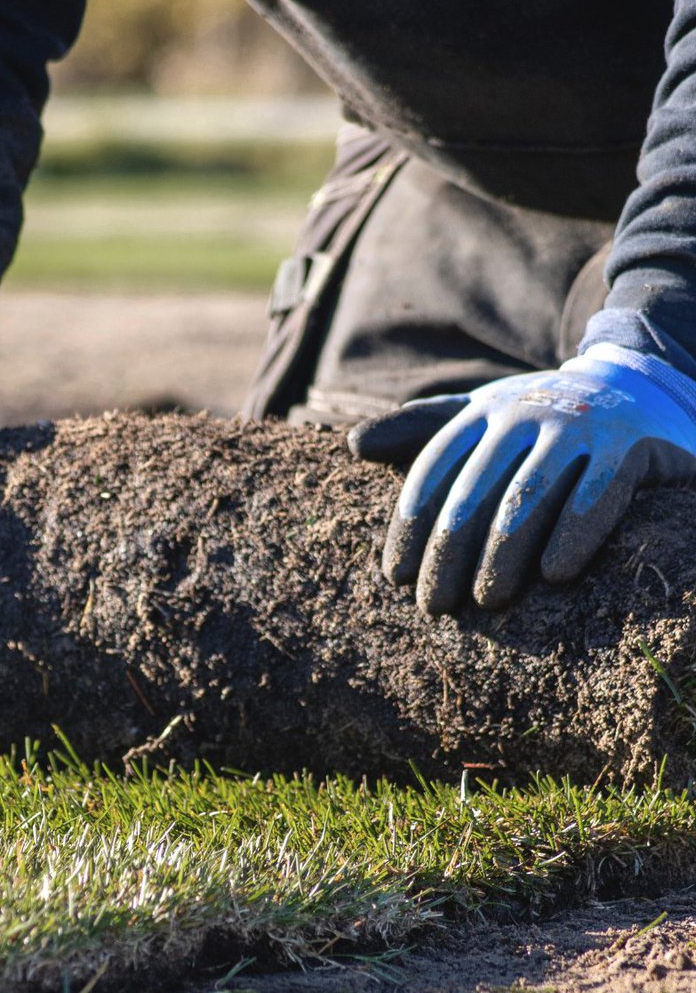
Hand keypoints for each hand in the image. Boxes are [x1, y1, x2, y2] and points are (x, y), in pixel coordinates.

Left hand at [348, 345, 695, 613]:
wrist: (638, 387)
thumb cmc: (541, 418)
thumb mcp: (482, 414)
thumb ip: (421, 429)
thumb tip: (353, 445)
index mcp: (484, 410)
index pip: (434, 469)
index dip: (409, 525)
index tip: (395, 577)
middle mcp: (525, 412)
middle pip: (474, 490)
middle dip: (448, 552)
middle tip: (434, 605)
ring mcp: (579, 427)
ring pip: (528, 496)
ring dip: (501, 553)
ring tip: (487, 601)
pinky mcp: (629, 446)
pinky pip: (597, 495)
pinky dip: (574, 535)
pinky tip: (554, 575)